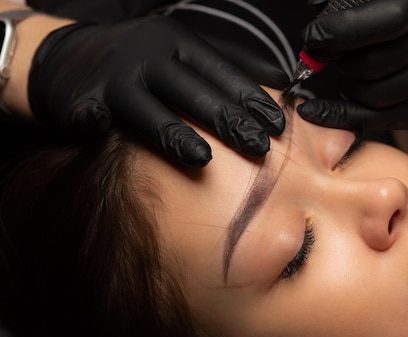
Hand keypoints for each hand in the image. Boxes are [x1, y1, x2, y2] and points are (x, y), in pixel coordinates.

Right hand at [28, 16, 287, 166]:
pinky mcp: (84, 100)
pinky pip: (99, 119)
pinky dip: (109, 131)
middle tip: (259, 148)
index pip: (222, 71)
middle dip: (229, 121)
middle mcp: (147, 56)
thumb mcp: (178, 54)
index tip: (279, 124)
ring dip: (177, 136)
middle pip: (194, 92)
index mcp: (176, 43)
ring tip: (204, 159)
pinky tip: (124, 148)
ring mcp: (115, 78)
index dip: (251, 98)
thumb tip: (278, 83)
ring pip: (151, 110)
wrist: (66, 57)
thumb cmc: (137, 63)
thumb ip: (222, 70)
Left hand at [297, 0, 407, 131]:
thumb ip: (360, 6)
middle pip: (368, 65)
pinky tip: (321, 112)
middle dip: (343, 64)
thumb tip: (318, 26)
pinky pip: (378, 120)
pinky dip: (343, 116)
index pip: (367, 26)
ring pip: (372, 96)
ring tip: (351, 76)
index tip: (313, 39)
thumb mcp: (399, 1)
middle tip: (338, 58)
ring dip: (349, 88)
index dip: (333, 35)